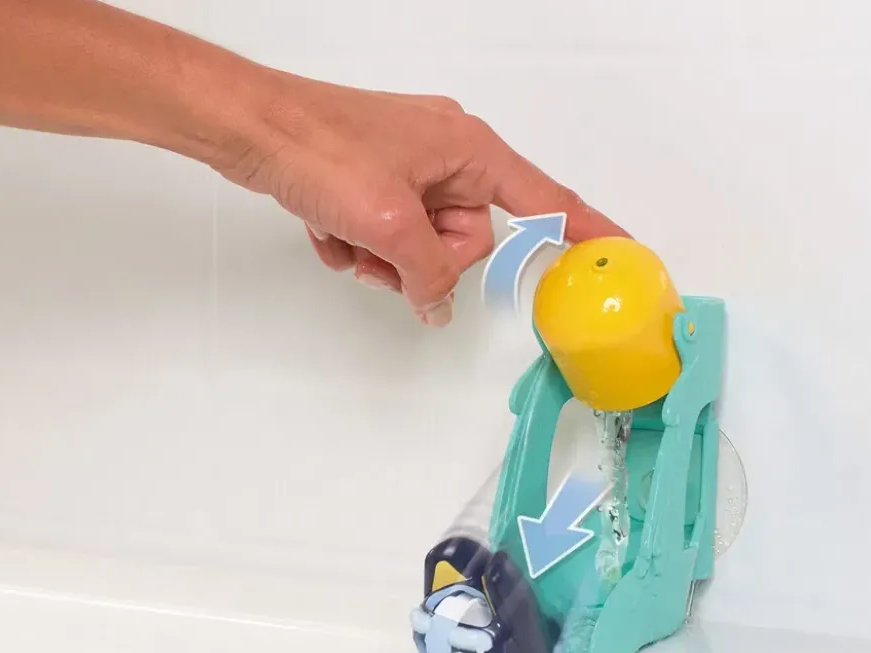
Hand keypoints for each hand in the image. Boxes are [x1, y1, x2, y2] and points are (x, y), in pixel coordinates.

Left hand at [213, 74, 626, 324]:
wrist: (248, 128)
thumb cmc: (316, 146)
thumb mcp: (390, 224)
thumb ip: (430, 275)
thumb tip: (438, 306)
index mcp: (468, 150)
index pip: (543, 201)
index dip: (584, 230)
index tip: (621, 250)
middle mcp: (447, 158)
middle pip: (469, 245)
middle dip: (422, 261)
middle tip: (382, 244)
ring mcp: (411, 173)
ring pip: (424, 252)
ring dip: (382, 259)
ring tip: (346, 233)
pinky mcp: (379, 188)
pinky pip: (389, 244)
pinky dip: (358, 248)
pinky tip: (329, 227)